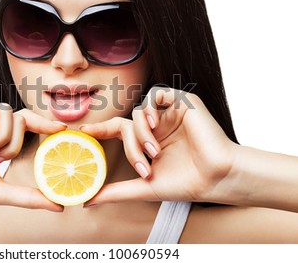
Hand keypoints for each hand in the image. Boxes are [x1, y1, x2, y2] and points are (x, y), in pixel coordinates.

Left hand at [81, 87, 236, 205]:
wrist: (215, 177)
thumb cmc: (184, 182)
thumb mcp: (144, 187)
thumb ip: (115, 191)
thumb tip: (87, 201)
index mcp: (147, 141)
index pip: (117, 130)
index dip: (100, 130)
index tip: (82, 132)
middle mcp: (156, 125)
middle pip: (126, 125)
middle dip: (130, 145)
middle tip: (142, 166)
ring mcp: (168, 113)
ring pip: (137, 113)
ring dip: (141, 134)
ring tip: (155, 153)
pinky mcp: (181, 102)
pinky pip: (156, 95)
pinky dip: (150, 109)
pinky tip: (154, 123)